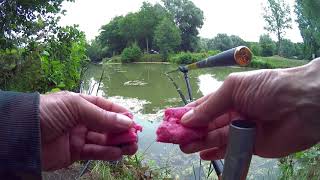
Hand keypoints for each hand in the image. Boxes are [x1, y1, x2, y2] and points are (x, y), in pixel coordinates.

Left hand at [39, 92, 137, 170]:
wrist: (21, 134)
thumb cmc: (48, 112)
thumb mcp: (76, 107)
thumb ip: (102, 116)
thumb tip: (127, 122)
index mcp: (80, 104)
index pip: (105, 107)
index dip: (119, 113)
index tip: (133, 120)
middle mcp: (81, 120)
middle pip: (106, 125)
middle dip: (121, 130)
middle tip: (135, 137)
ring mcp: (78, 136)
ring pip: (103, 140)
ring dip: (118, 143)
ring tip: (132, 147)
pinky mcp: (74, 153)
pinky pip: (94, 152)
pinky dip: (107, 153)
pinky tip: (118, 153)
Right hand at [179, 59, 319, 159]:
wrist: (302, 104)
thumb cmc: (268, 88)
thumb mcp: (234, 88)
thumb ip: (210, 106)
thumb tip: (187, 119)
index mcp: (229, 96)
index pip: (203, 106)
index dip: (188, 113)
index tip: (172, 121)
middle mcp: (233, 112)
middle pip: (207, 123)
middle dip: (190, 130)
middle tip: (175, 138)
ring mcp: (242, 129)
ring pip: (215, 137)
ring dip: (199, 142)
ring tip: (184, 147)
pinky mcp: (251, 146)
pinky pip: (230, 150)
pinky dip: (216, 153)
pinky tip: (203, 155)